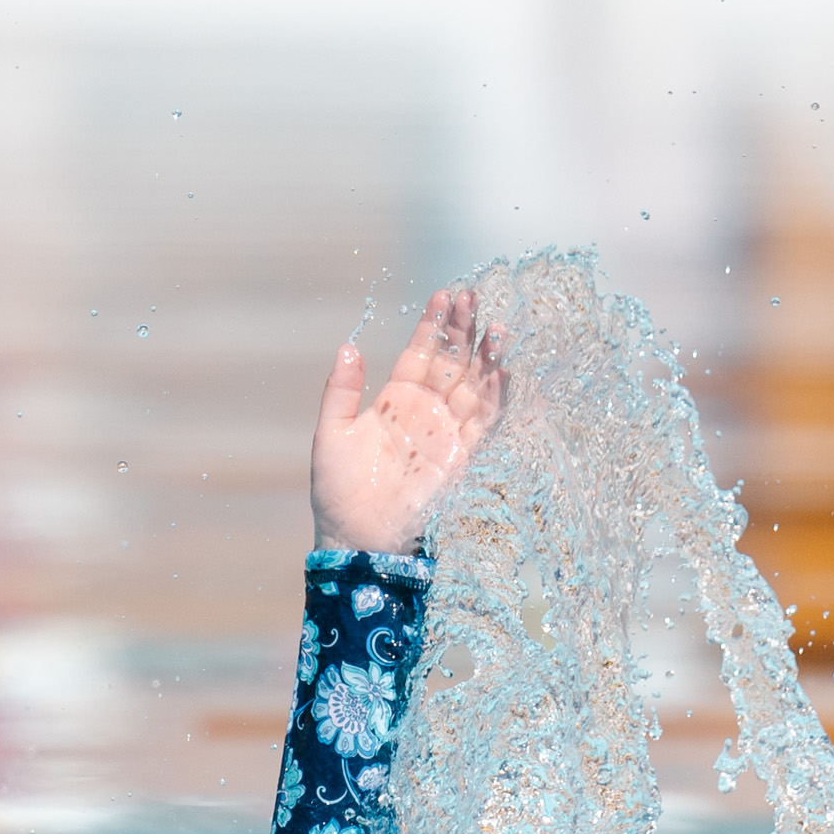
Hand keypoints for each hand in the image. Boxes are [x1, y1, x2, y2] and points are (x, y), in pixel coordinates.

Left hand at [309, 286, 509, 553]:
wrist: (357, 538)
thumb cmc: (338, 490)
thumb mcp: (331, 434)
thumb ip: (341, 391)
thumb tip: (348, 346)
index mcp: (396, 400)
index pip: (420, 353)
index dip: (432, 325)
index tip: (444, 295)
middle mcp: (426, 411)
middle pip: (451, 362)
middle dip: (462, 330)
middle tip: (473, 295)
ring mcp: (446, 433)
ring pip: (473, 387)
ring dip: (486, 358)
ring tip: (497, 327)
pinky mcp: (460, 458)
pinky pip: (483, 424)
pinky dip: (495, 399)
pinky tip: (502, 372)